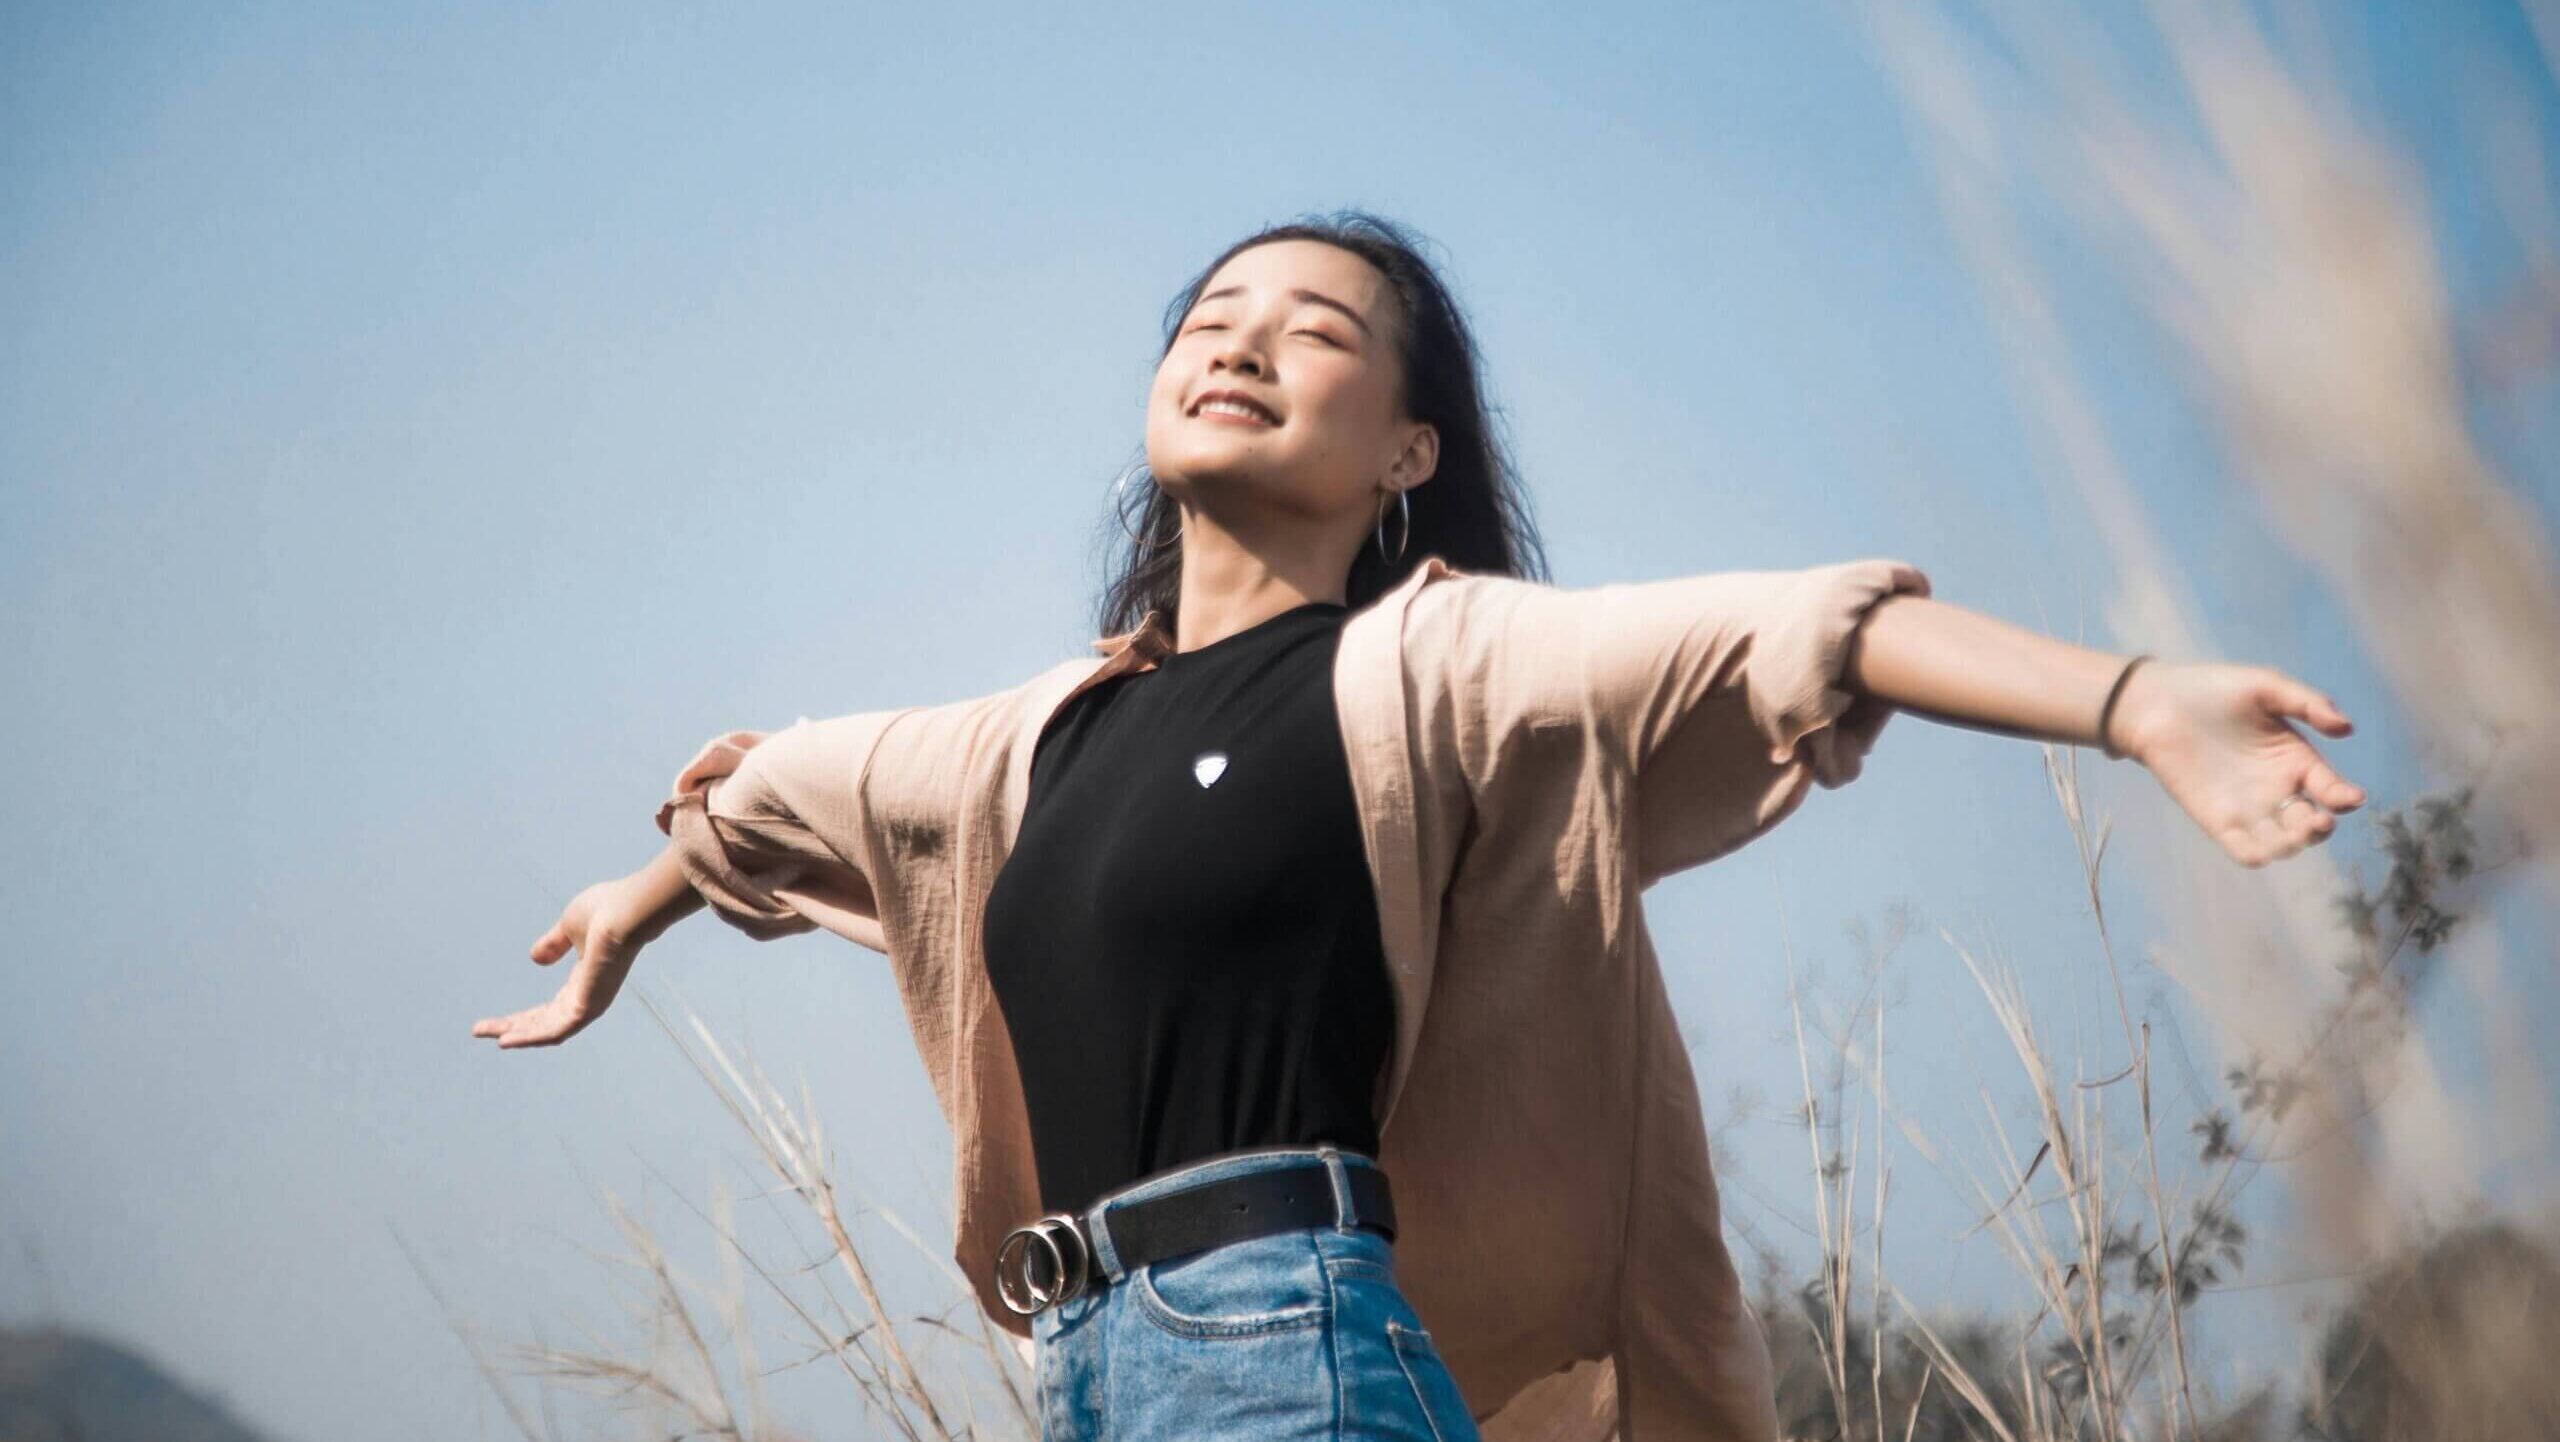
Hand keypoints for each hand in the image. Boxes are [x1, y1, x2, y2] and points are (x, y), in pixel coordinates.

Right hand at [471, 873, 657, 1048]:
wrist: (625, 910)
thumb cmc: (605, 910)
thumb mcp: (569, 927)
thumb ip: (554, 944)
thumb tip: (534, 958)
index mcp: (583, 980)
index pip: (547, 1009)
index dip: (520, 1017)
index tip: (491, 1022)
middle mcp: (586, 996)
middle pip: (543, 1023)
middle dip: (511, 1028)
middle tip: (479, 1030)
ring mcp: (589, 1004)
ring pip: (547, 1030)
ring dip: (516, 1035)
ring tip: (488, 1035)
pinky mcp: (589, 1006)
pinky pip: (556, 1031)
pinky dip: (530, 1037)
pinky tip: (505, 1040)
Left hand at [2110, 660, 2367, 867]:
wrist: (2155, 703)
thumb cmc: (2211, 690)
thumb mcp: (2266, 687)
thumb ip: (2307, 703)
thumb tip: (2346, 728)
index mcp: (2295, 760)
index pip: (2330, 788)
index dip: (2344, 797)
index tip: (2349, 798)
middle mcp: (2276, 789)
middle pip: (2311, 824)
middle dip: (2319, 828)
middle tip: (2318, 819)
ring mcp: (2247, 808)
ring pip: (2282, 842)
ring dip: (2294, 845)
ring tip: (2294, 831)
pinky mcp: (2216, 820)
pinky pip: (2243, 848)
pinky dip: (2256, 855)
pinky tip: (2262, 849)